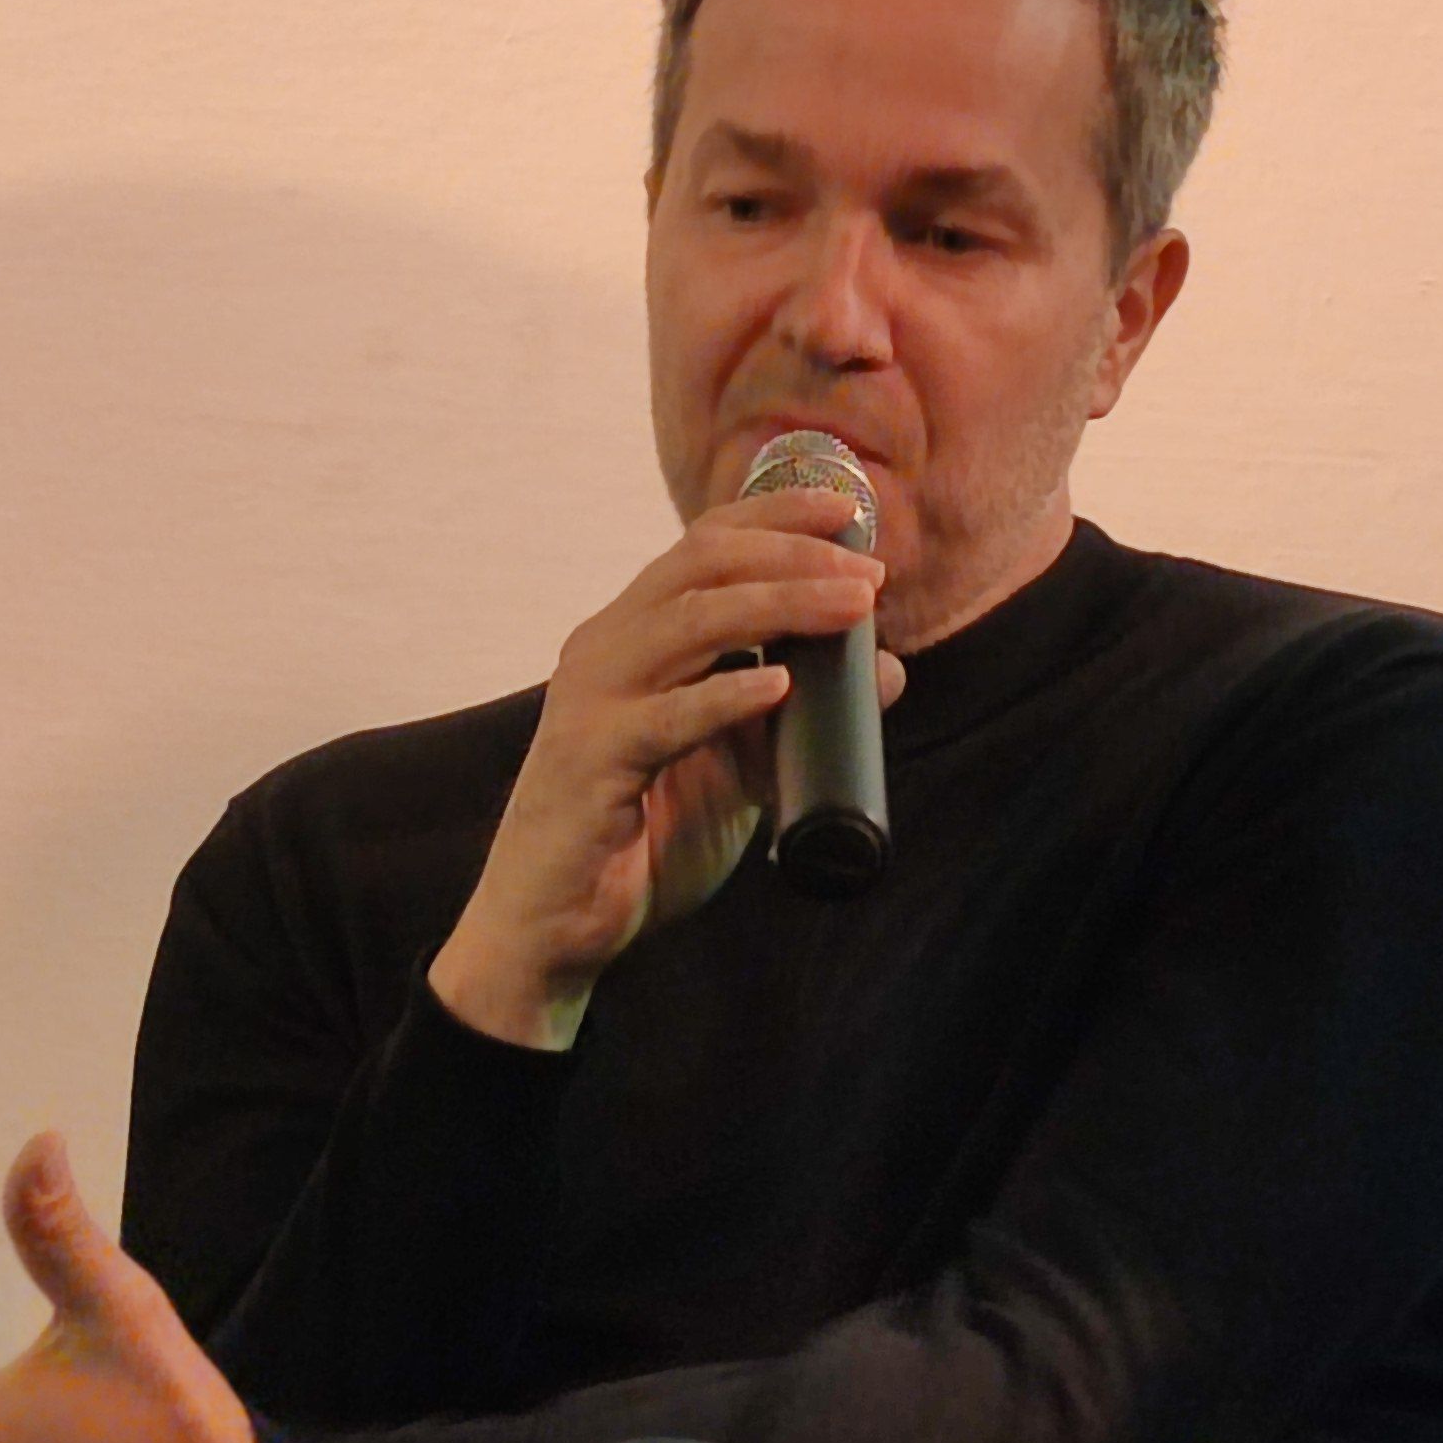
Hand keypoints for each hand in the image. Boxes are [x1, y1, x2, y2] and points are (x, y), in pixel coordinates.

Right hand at [425, 490, 899, 1047]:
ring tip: (850, 609)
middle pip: (700, 565)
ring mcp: (590, 701)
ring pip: (687, 622)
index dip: (776, 515)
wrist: (556, 931)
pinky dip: (726, 697)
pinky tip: (780, 687)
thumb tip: (886, 670)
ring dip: (778, 605)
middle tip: (868, 575)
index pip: (704, 546)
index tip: (851, 511)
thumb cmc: (641, 841)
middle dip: (792, 555)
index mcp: (633, 637)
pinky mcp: (588, 762)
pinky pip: (664, 717)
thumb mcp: (736, 770)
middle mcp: (605, 650)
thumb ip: (794, 718)